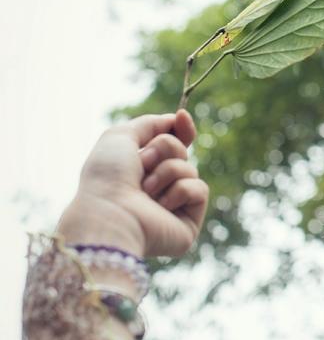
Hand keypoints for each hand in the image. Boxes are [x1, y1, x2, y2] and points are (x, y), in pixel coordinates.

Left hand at [57, 110, 208, 257]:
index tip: (182, 117)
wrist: (111, 213)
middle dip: (164, 149)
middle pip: (180, 152)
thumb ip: (149, 123)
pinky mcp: (188, 222)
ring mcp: (173, 206)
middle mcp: (156, 188)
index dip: (180, 130)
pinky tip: (161, 206)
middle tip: (142, 164)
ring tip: (145, 190)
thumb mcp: (120, 136)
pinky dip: (180, 190)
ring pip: (189, 169)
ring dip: (167, 172)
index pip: (171, 145)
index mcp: (139, 171)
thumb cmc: (108, 177)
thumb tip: (176, 120)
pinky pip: (199, 189)